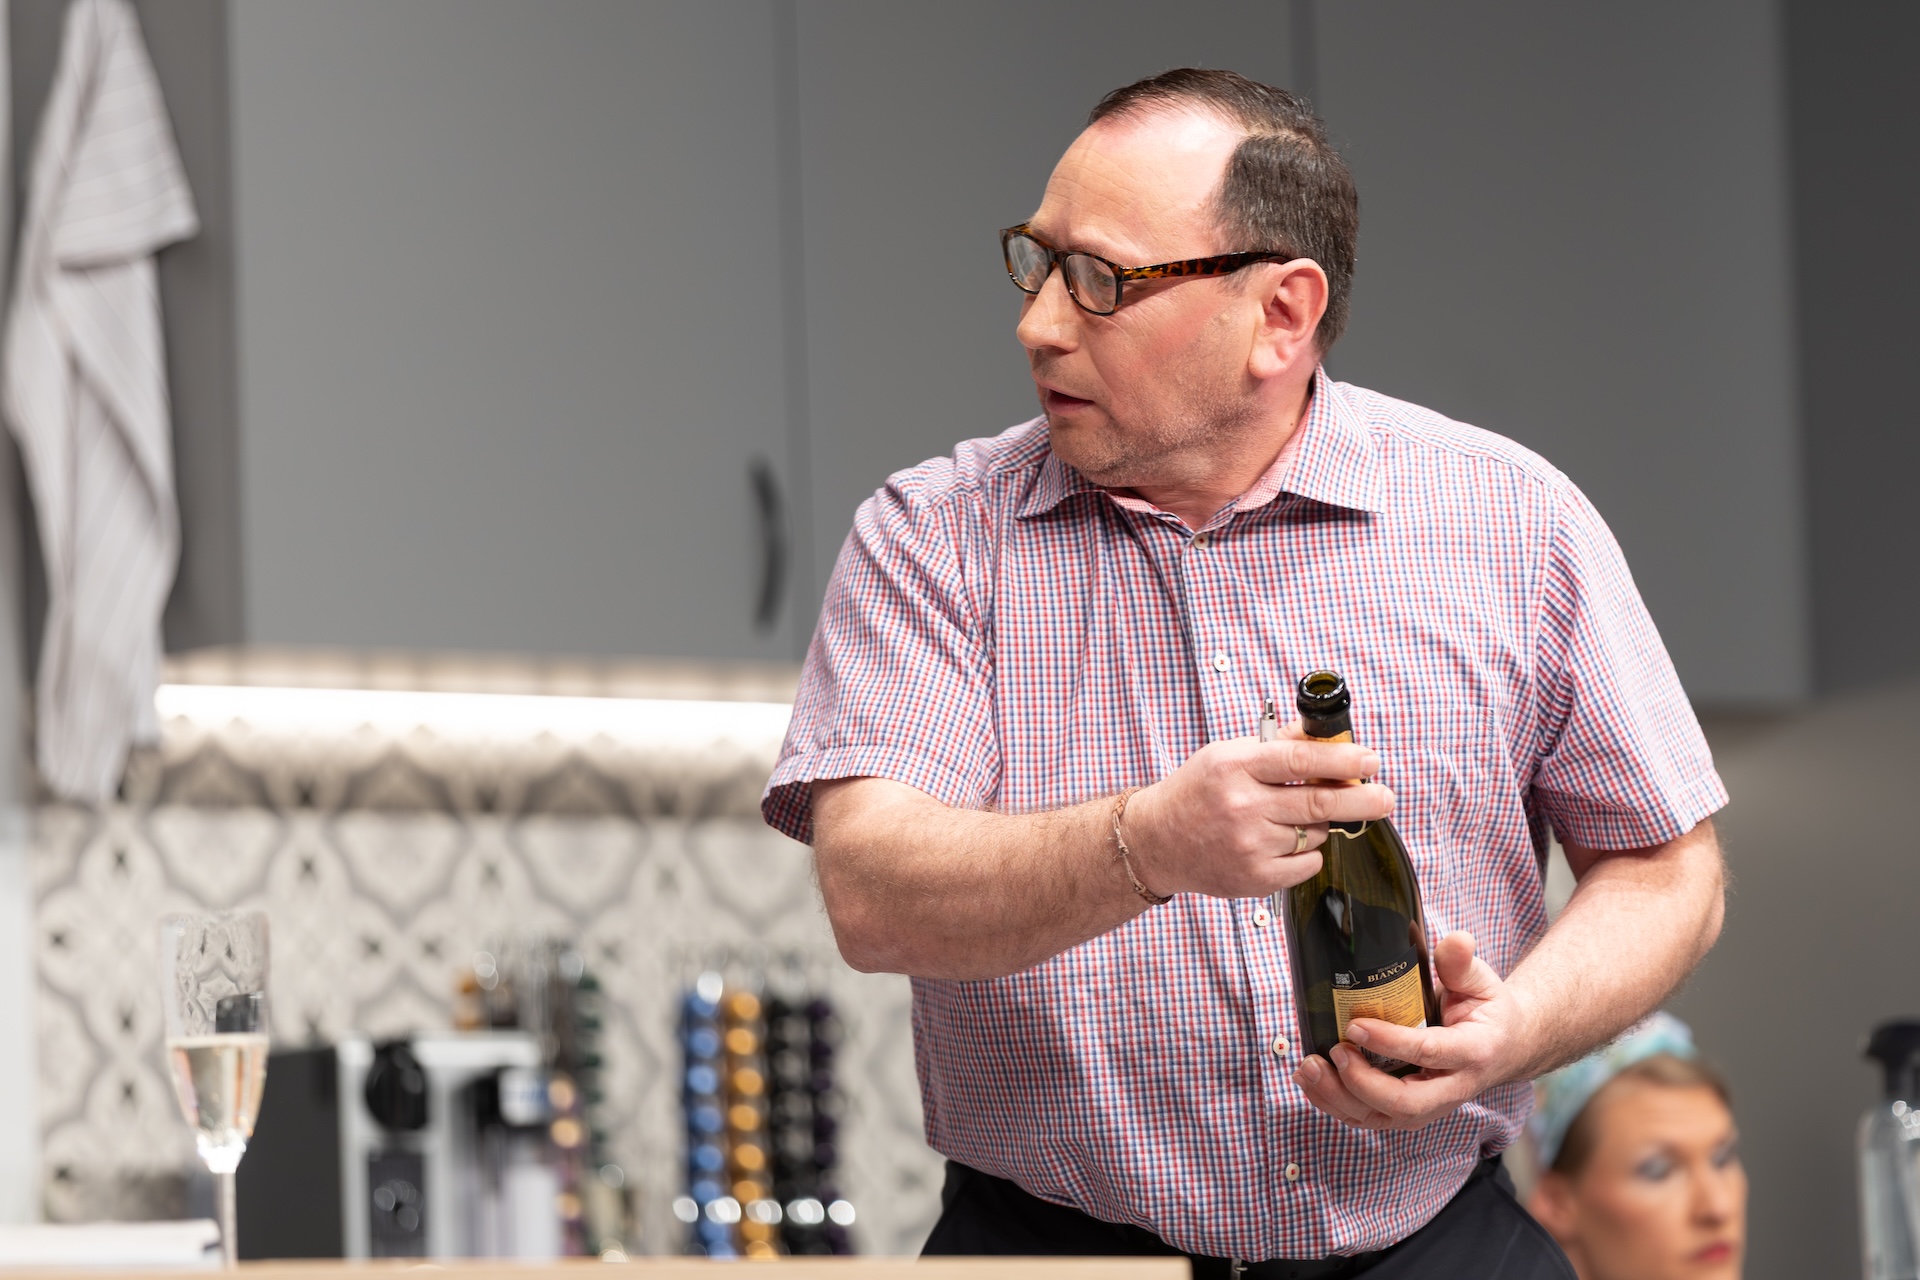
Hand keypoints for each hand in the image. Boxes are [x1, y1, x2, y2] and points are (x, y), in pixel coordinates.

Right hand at [1123, 725, 1393, 898]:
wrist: (1155, 841)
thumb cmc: (1195, 792)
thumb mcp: (1226, 755)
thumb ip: (1276, 747)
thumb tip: (1326, 739)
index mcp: (1235, 767)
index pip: (1299, 760)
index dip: (1342, 759)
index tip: (1371, 759)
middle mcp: (1241, 806)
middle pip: (1319, 802)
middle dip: (1363, 799)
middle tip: (1386, 797)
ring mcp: (1248, 845)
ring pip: (1315, 834)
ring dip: (1320, 825)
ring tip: (1293, 819)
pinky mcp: (1254, 878)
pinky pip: (1306, 864)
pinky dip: (1307, 853)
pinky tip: (1284, 843)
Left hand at [1291, 931, 1529, 1129]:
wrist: (1503, 1047)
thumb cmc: (1486, 1011)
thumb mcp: (1482, 982)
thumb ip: (1462, 963)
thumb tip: (1455, 940)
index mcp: (1472, 1052)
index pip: (1429, 1053)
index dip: (1391, 1043)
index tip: (1355, 1025)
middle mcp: (1452, 1088)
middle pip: (1405, 1103)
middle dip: (1362, 1083)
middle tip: (1334, 1050)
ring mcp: (1430, 1106)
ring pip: (1383, 1118)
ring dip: (1340, 1098)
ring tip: (1309, 1068)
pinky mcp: (1409, 1112)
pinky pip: (1370, 1119)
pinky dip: (1335, 1105)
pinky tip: (1310, 1082)